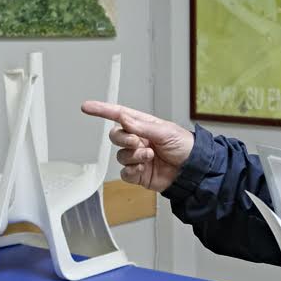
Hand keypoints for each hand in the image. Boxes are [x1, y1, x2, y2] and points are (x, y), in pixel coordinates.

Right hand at [80, 101, 194, 191]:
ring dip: (133, 156)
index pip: (119, 115)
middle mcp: (138, 140)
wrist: (193, 170)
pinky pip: (125, 172)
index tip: (87, 107)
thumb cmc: (185, 146)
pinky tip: (143, 169)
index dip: (102, 110)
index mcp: (144, 125)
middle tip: (138, 142)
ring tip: (150, 156)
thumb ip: (142, 127)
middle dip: (123, 139)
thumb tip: (123, 118)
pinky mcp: (138, 173)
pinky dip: (132, 170)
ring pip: (120, 155)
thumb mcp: (165, 132)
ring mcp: (137, 157)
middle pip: (116, 136)